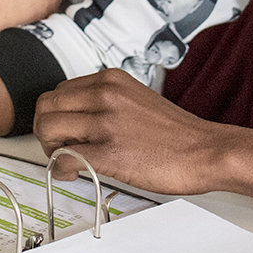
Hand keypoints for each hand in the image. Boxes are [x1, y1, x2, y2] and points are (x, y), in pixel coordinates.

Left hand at [32, 70, 233, 195]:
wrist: (205, 151)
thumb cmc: (176, 133)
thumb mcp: (136, 99)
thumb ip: (106, 101)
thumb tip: (77, 118)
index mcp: (111, 80)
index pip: (59, 91)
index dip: (55, 114)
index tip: (64, 130)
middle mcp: (106, 95)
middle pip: (47, 106)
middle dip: (46, 130)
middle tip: (58, 147)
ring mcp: (107, 122)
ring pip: (48, 129)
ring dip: (50, 148)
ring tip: (66, 159)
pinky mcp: (110, 152)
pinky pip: (64, 157)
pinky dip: (60, 168)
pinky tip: (73, 173)